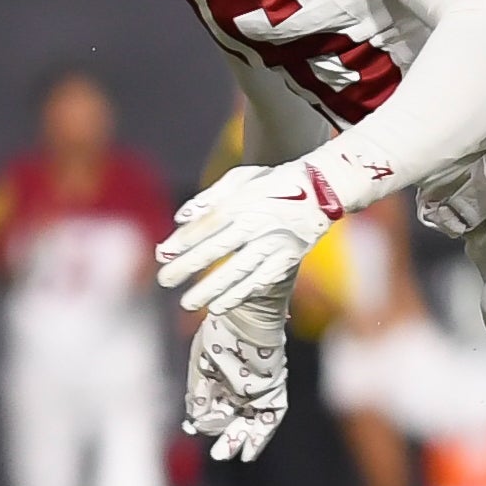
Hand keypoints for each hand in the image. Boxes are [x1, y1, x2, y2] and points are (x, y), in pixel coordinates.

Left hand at [158, 157, 342, 316]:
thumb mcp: (243, 179)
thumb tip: (180, 217)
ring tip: (188, 303)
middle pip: (217, 249)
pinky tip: (219, 306)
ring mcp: (275, 243)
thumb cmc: (275, 183)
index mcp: (244, 201)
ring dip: (211, 289)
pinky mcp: (289, 258)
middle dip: (188, 267)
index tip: (162, 253)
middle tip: (164, 281)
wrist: (323, 190)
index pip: (208, 223)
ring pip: (238, 271)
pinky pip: (261, 281)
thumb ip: (210, 197)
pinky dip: (239, 295)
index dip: (184, 239)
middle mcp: (258, 223)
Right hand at [182, 297, 290, 461]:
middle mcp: (240, 383)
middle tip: (218, 454)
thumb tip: (196, 423)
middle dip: (226, 437)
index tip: (197, 427)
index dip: (207, 420)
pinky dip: (261, 435)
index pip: (215, 406)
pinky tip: (250, 451)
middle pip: (234, 417)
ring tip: (229, 455)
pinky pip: (270, 417)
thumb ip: (198, 396)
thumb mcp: (200, 367)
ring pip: (251, 420)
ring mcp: (258, 387)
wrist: (247, 318)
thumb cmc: (220, 335)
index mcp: (221, 375)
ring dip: (241, 439)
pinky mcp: (274, 388)